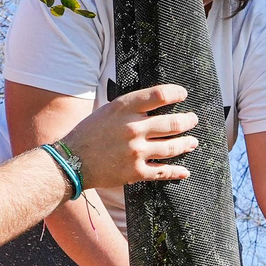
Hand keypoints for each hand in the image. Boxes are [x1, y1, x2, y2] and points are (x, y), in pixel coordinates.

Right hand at [57, 85, 199, 189]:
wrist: (72, 161)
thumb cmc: (89, 132)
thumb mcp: (108, 110)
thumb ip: (132, 107)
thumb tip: (158, 103)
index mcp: (124, 108)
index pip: (160, 95)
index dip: (176, 93)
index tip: (183, 95)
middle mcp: (133, 128)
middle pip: (172, 123)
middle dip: (187, 121)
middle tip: (193, 120)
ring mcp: (136, 152)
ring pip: (172, 147)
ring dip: (186, 144)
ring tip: (192, 142)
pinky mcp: (136, 172)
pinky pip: (163, 171)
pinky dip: (177, 171)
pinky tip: (185, 170)